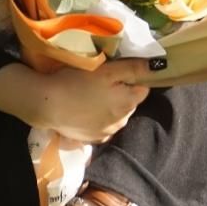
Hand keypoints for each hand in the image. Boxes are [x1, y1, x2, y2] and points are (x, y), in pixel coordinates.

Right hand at [36, 59, 154, 144]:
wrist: (47, 105)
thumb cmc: (78, 82)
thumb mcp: (107, 70)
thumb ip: (134, 68)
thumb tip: (159, 66)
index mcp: (129, 102)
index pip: (143, 88)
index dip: (132, 77)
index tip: (116, 71)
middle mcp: (123, 121)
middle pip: (129, 102)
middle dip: (121, 92)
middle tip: (101, 81)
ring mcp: (107, 133)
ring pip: (116, 115)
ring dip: (109, 106)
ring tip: (90, 96)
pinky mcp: (92, 139)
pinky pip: (102, 126)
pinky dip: (97, 118)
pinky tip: (84, 110)